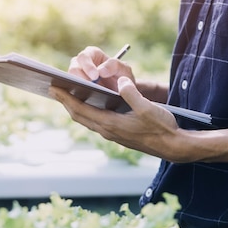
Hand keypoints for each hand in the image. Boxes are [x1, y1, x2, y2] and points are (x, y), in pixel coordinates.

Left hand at [50, 76, 185, 160]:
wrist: (173, 146)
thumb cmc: (162, 126)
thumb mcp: (147, 106)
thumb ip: (131, 93)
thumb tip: (119, 81)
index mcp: (111, 124)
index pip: (81, 110)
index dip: (65, 98)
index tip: (53, 88)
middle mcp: (108, 131)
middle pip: (79, 116)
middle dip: (65, 102)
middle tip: (54, 89)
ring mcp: (113, 134)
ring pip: (87, 119)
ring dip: (75, 108)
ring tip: (67, 95)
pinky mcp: (119, 134)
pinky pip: (96, 121)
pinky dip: (87, 112)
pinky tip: (89, 104)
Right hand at [68, 46, 135, 91]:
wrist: (123, 92)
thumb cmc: (123, 76)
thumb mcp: (124, 69)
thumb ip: (115, 65)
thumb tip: (100, 71)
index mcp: (92, 54)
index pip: (84, 56)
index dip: (87, 66)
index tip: (95, 76)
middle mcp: (82, 64)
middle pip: (73, 68)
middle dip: (80, 78)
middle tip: (89, 87)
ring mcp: (78, 77)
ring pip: (71, 81)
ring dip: (77, 88)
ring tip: (87, 95)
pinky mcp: (77, 89)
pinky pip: (73, 93)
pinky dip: (77, 97)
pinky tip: (85, 103)